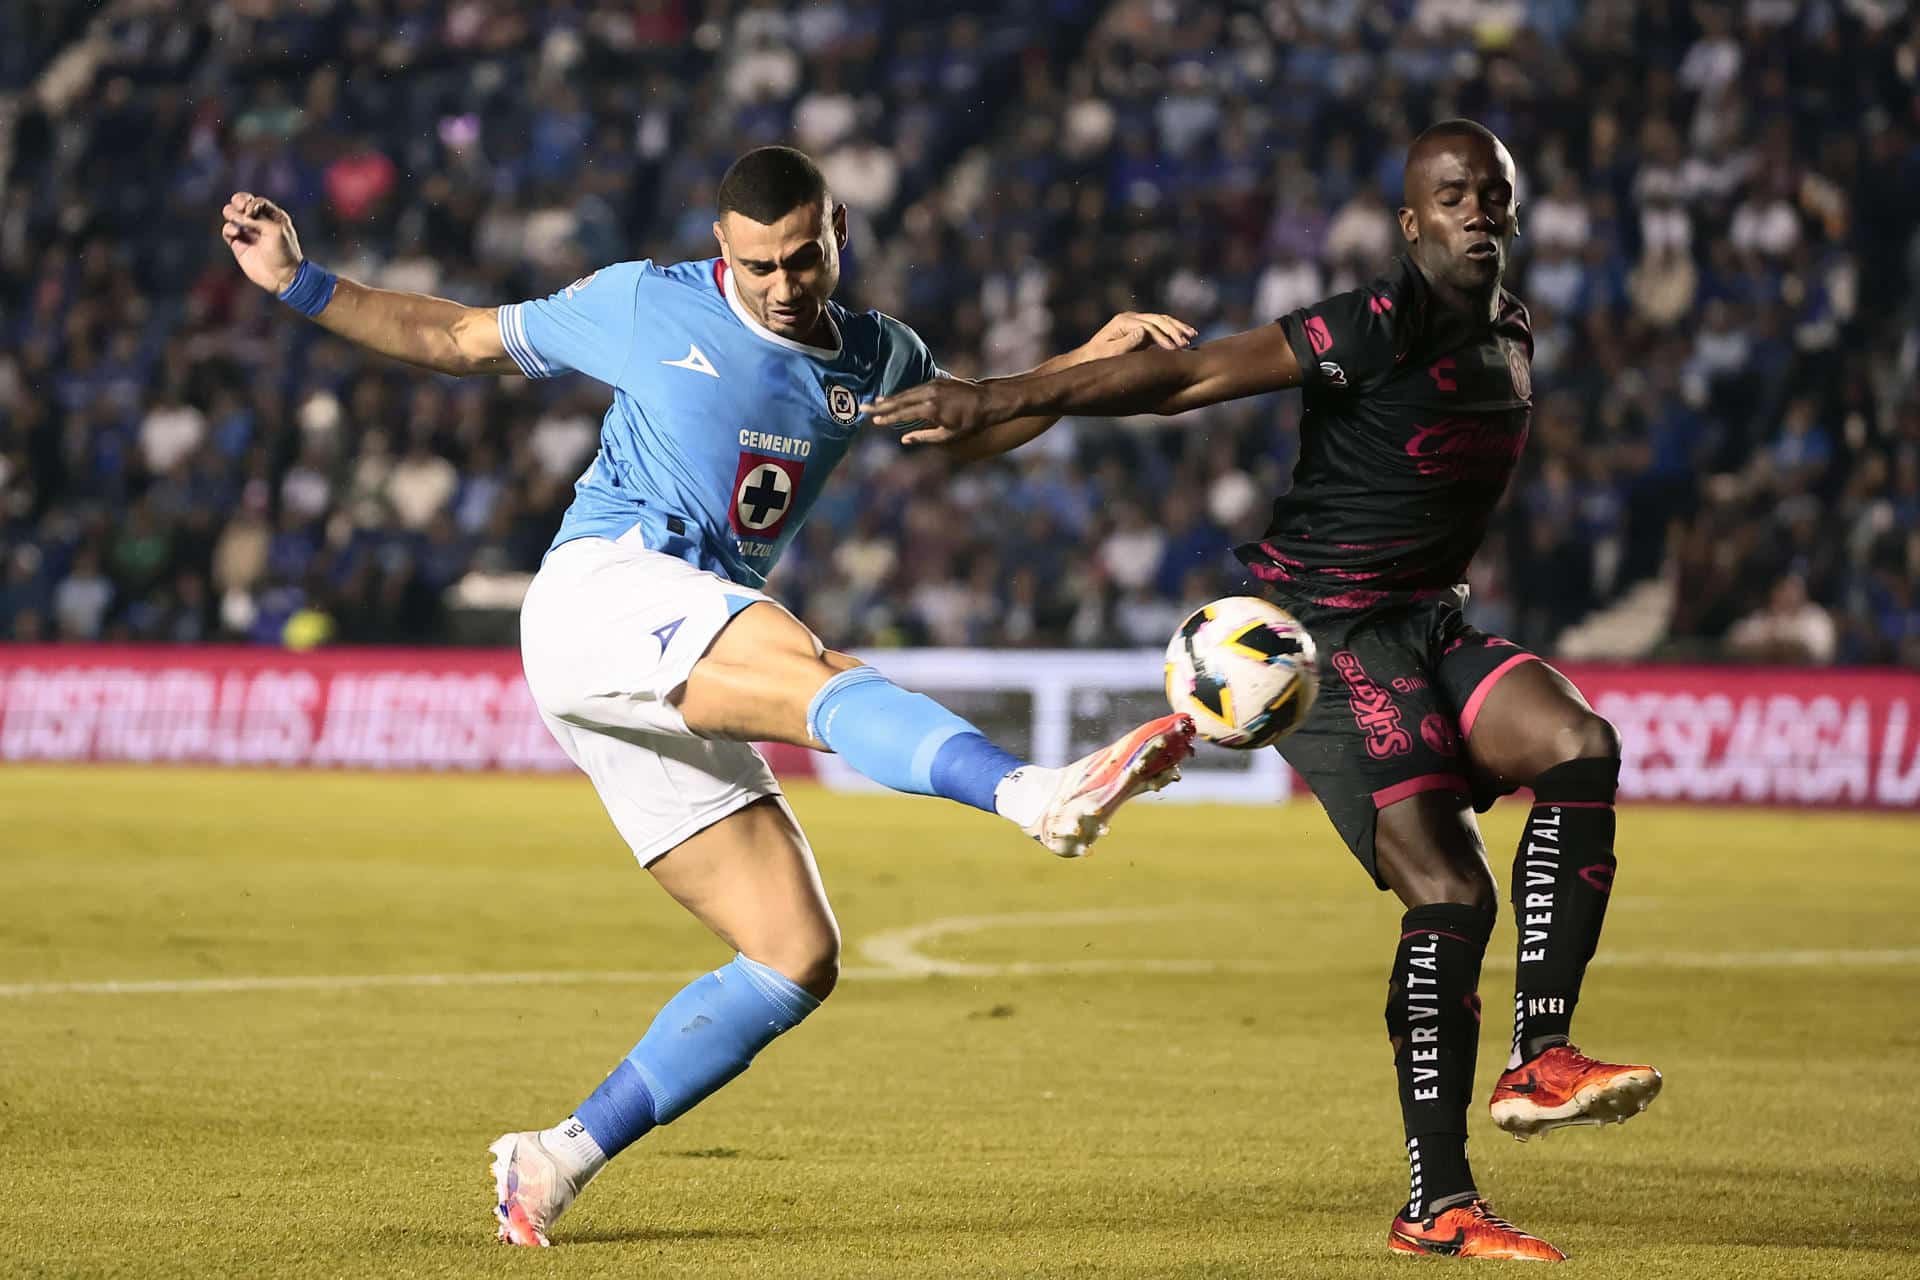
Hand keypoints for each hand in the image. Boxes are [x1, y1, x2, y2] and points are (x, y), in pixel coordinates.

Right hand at [220, 191, 304, 293]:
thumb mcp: (275, 230)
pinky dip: (228, 228)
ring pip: (231, 213)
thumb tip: (239, 214)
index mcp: (273, 216)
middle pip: (241, 202)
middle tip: (243, 211)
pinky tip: (235, 233)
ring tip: (238, 222)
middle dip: (239, 202)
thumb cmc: (283, 252)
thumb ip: (257, 218)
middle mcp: (259, 222)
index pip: (256, 201)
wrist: (282, 277)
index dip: (252, 203)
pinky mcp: (238, 244)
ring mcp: (248, 232)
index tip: (253, 213)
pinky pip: (227, 229)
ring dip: (232, 213)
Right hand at [863, 377, 1004, 443]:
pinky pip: (915, 388)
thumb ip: (924, 437)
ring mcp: (933, 385)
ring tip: (876, 402)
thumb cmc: (971, 422)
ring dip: (890, 398)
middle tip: (863, 407)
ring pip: (906, 392)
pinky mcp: (937, 380)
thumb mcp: (948, 436)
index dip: (887, 418)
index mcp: (930, 409)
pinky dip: (904, 393)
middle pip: (899, 400)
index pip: (903, 414)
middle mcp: (929, 394)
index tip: (874, 421)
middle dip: (880, 405)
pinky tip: (896, 397)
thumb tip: (904, 440)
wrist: (988, 400)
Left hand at [1079, 311, 1196, 360]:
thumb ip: (1126, 343)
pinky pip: (1161, 327)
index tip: (1174, 349)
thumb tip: (1144, 332)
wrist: (1088, 358)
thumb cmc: (1097, 359)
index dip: (1163, 337)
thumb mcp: (1109, 353)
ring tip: (1193, 335)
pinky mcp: (1141, 329)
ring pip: (1162, 320)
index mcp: (1123, 322)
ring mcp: (1137, 322)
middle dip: (1174, 330)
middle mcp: (1131, 318)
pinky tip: (1186, 337)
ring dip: (1178, 327)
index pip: (1149, 327)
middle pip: (1158, 319)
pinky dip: (1174, 331)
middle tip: (1188, 341)